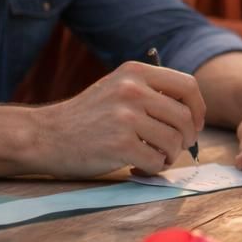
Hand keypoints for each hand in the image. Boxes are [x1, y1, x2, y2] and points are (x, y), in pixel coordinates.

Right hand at [36, 62, 205, 176]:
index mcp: (135, 72)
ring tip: (152, 158)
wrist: (43, 136)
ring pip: (174, 141)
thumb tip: (194, 113)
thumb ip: (151, 92)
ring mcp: (126, 117)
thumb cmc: (85, 116)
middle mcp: (132, 90)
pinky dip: (153, 169)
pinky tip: (137, 167)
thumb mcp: (117, 88)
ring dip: (169, 156)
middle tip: (173, 149)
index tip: (194, 125)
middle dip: (187, 138)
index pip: (188, 86)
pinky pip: (157, 161)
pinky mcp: (119, 145)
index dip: (198, 109)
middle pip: (186, 117)